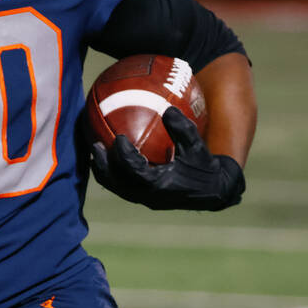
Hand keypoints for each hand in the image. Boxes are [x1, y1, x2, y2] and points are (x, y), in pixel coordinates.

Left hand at [90, 107, 244, 210]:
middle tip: (95, 144)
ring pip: (115, 186)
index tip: (119, 137)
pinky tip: (108, 156)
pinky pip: (121, 185)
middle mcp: (148, 195)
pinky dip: (112, 172)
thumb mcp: (197, 147)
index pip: (135, 171)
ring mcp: (143, 198)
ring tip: (95, 151)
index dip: (124, 155)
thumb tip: (168, 108)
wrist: (213, 192)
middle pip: (116, 182)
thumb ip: (183, 129)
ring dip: (103, 169)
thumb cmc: (204, 167)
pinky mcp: (143, 198)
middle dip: (103, 164)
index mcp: (160, 185)